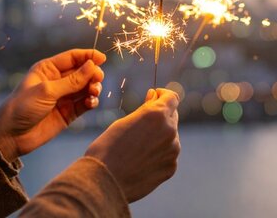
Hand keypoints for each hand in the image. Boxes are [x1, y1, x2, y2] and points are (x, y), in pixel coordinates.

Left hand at [0, 49, 105, 161]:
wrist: (11, 136)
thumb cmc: (22, 107)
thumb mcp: (47, 91)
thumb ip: (72, 80)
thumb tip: (92, 66)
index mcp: (48, 69)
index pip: (73, 57)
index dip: (88, 56)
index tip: (103, 58)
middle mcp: (57, 81)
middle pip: (83, 72)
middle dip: (93, 74)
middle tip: (97, 80)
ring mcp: (64, 97)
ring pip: (86, 88)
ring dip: (93, 88)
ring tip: (93, 93)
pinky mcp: (68, 112)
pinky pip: (85, 103)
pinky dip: (91, 101)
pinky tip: (91, 103)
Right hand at [85, 88, 180, 202]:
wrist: (104, 181)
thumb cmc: (108, 147)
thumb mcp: (124, 121)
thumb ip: (145, 109)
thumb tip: (154, 96)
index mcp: (157, 115)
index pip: (172, 97)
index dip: (162, 95)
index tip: (154, 97)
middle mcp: (170, 130)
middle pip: (172, 116)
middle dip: (160, 116)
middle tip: (141, 124)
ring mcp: (173, 151)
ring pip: (171, 136)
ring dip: (160, 136)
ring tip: (137, 147)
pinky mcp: (171, 167)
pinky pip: (168, 154)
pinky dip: (159, 154)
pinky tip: (141, 160)